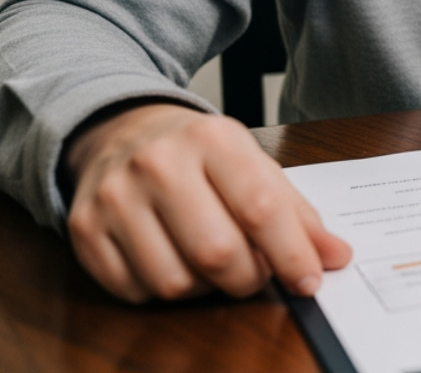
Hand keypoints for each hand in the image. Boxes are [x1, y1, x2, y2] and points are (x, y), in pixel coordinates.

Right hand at [62, 102, 351, 302]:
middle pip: (218, 253)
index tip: (309, 280)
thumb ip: (297, 212)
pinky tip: (173, 260)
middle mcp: (160, 164)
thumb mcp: (253, 163)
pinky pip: (134, 291)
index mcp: (213, 139)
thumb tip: (335, 257)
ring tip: (211, 262)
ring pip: (175, 282)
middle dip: (248, 278)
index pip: (262, 208)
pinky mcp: (85, 229)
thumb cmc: (200, 153)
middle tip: (256, 272)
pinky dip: (162, 291)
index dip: (292, 254)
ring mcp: (116, 197)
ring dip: (205, 288)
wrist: (121, 129)